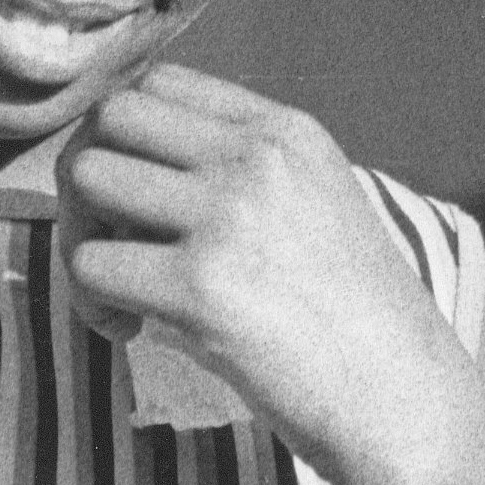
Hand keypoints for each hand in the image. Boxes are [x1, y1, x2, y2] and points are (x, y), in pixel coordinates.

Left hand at [58, 66, 484, 484]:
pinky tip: (130, 332)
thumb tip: (128, 170)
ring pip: (86, 177)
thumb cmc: (353, 319)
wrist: (403, 402)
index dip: (128, 136)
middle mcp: (256, 157)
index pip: (161, 81)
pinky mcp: (200, 288)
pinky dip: (90, 304)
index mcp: (286, 131)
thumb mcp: (316, 203)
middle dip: (91, 175)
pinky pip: (89, 264)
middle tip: (112, 240)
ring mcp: (228, 216)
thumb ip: (242, 171)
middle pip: (112, 115)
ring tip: (119, 291)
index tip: (139, 195)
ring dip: (81, 235)